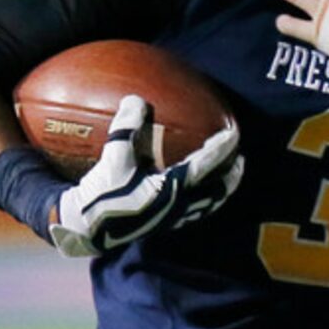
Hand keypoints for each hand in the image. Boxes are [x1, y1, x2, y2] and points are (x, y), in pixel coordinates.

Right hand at [51, 95, 242, 257]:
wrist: (88, 229)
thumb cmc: (100, 195)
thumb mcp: (113, 157)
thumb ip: (126, 128)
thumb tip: (136, 100)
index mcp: (172, 189)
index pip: (207, 165)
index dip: (223, 147)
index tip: (235, 132)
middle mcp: (179, 206)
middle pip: (218, 190)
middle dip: (232, 174)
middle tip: (241, 158)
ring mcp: (173, 219)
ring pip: (209, 204)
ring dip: (222, 189)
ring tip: (228, 176)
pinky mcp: (164, 225)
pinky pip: (194, 212)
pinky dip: (204, 199)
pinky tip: (199, 192)